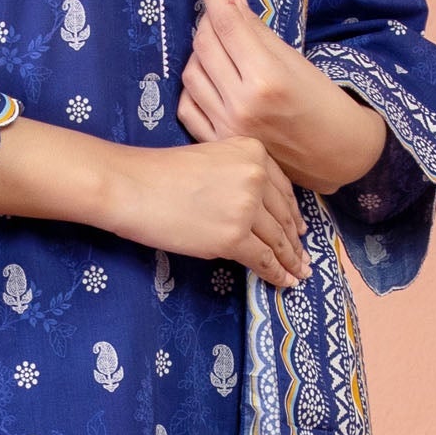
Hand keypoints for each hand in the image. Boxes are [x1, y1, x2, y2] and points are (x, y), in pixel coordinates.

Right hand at [100, 136, 310, 289]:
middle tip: (303, 259)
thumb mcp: (211, 158)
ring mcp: (247, 207)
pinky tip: (283, 282)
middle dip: (295, 242)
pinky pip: (263, 259)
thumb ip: (239, 176)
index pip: (283, 190)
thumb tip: (256, 213)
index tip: (300, 231)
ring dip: (290, 261)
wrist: (132, 186)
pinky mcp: (233, 237)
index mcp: (253, 152)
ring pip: (278, 240)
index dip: (293, 215)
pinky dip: (276, 273)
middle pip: (283, 216)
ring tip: (298, 274)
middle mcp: (256, 176)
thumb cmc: (159, 173)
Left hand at [178, 0, 387, 192]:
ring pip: (191, 74)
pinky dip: (192, 87)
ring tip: (218, 47)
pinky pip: (187, 107)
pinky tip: (208, 78)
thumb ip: (257, 31)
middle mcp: (241, 104)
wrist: (335, 154)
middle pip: (203, 46)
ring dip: (199, 52)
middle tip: (217, 13)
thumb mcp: (296, 61)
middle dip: (207, 21)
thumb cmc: (324, 103)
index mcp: (266, 78)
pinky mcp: (220, 144)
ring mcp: (227, 127)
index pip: (227, 25)